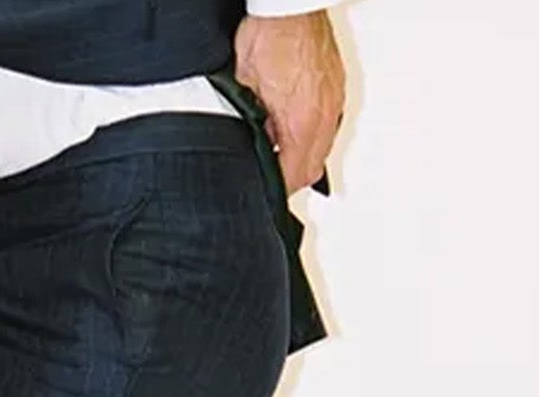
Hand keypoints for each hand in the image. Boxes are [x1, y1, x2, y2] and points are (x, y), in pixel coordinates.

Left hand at [234, 11, 345, 193]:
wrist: (290, 4)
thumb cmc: (269, 36)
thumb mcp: (245, 91)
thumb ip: (254, 127)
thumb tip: (257, 148)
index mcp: (302, 123)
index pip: (293, 176)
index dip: (277, 189)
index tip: (266, 192)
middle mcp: (325, 115)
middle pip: (312, 168)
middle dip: (291, 177)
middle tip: (272, 178)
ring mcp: (335, 100)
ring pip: (322, 147)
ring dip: (304, 155)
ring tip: (282, 152)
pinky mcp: (337, 86)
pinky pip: (329, 123)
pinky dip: (313, 133)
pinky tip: (297, 128)